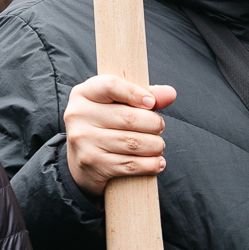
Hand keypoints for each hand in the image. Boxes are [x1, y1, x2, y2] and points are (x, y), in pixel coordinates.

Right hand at [64, 75, 175, 196]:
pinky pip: (130, 164)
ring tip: (158, 145)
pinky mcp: (91, 163)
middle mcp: (78, 115)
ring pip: (133, 142)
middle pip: (128, 117)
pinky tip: (157, 162)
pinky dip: (150, 164)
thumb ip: (144, 95)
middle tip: (160, 127)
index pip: (111, 85)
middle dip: (153, 124)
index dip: (135, 93)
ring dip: (154, 145)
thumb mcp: (116, 104)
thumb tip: (170, 94)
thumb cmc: (105, 125)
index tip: (151, 103)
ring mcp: (83, 140)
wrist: (80, 162)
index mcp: (83, 93)